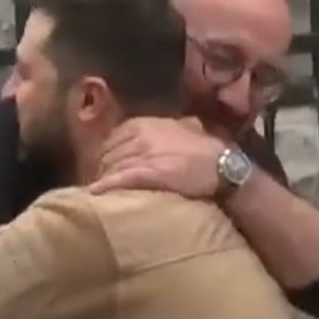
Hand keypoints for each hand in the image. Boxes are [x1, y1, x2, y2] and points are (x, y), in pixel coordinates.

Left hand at [91, 117, 225, 197]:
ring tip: (99, 194)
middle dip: (101, 169)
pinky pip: (118, 179)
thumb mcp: (182, 129)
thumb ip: (162, 129)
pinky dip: (105, 186)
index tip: (104, 168)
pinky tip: (95, 195)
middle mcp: (139, 136)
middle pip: (106, 154)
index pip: (112, 139)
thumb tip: (152, 134)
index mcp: (144, 124)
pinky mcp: (147, 173)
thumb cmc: (206, 150)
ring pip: (110, 167)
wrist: (224, 166)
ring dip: (102, 180)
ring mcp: (142, 153)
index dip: (106, 155)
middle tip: (100, 184)